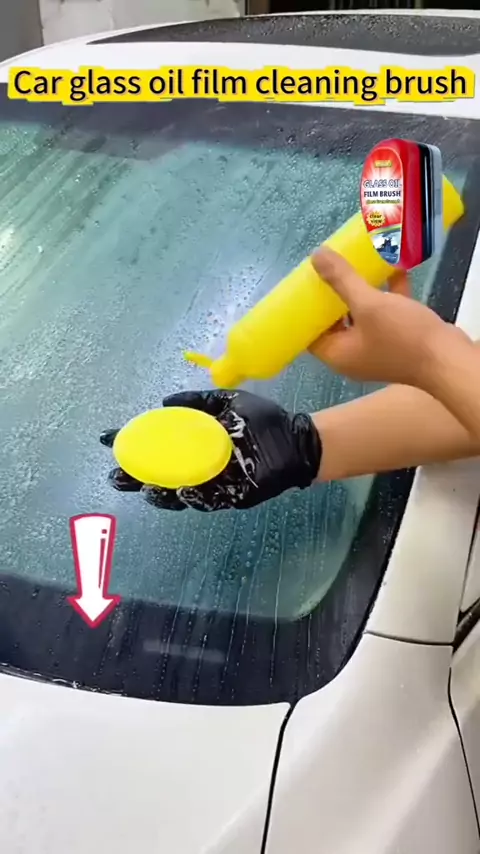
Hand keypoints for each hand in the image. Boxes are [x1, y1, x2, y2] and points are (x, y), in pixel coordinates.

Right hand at [100, 389, 321, 511]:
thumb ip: (199, 400)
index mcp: (196, 445)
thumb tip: (163, 403)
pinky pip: (209, 501)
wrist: (296, 440)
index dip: (133, 445)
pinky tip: (180, 492)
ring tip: (144, 488)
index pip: (158, 446)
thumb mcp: (229, 402)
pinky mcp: (234, 497)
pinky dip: (194, 497)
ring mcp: (215, 484)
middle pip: (161, 476)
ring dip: (160, 493)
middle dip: (137, 477)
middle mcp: (200, 467)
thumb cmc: (264, 422)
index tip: (108, 439)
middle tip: (118, 476)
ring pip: (179, 494)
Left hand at [308, 246, 465, 387]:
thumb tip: (316, 256)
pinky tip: (393, 268)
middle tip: (329, 269)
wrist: (447, 358)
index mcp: (338, 354)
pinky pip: (387, 315)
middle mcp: (354, 355)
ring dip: (363, 292)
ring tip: (357, 264)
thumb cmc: (401, 336)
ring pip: (363, 317)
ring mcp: (377, 349)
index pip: (311, 334)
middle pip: (337, 322)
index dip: (307, 310)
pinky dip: (388, 295)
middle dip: (335, 295)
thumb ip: (342, 280)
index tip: (306, 286)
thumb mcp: (368, 304)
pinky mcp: (399, 341)